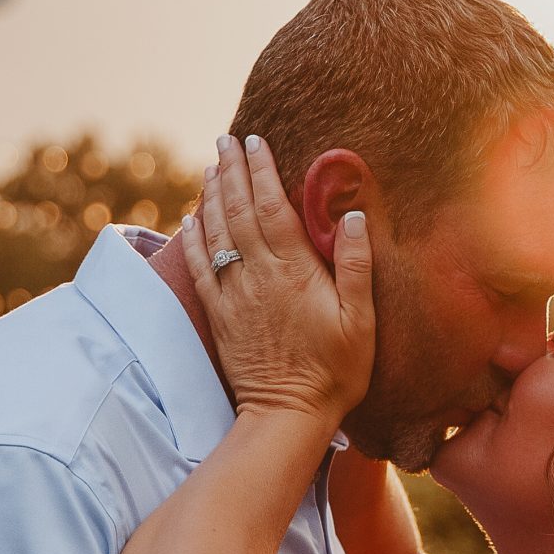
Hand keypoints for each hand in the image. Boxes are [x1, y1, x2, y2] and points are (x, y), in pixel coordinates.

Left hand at [183, 135, 374, 428]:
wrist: (288, 415)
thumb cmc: (335, 370)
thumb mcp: (361, 320)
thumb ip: (356, 266)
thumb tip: (354, 216)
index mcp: (293, 271)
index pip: (271, 207)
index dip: (261, 171)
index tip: (255, 140)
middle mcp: (258, 276)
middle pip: (238, 211)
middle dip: (231, 171)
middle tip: (225, 139)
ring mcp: (234, 295)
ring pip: (216, 233)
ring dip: (212, 196)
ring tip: (211, 166)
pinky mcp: (220, 316)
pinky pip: (200, 268)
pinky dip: (194, 238)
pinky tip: (191, 218)